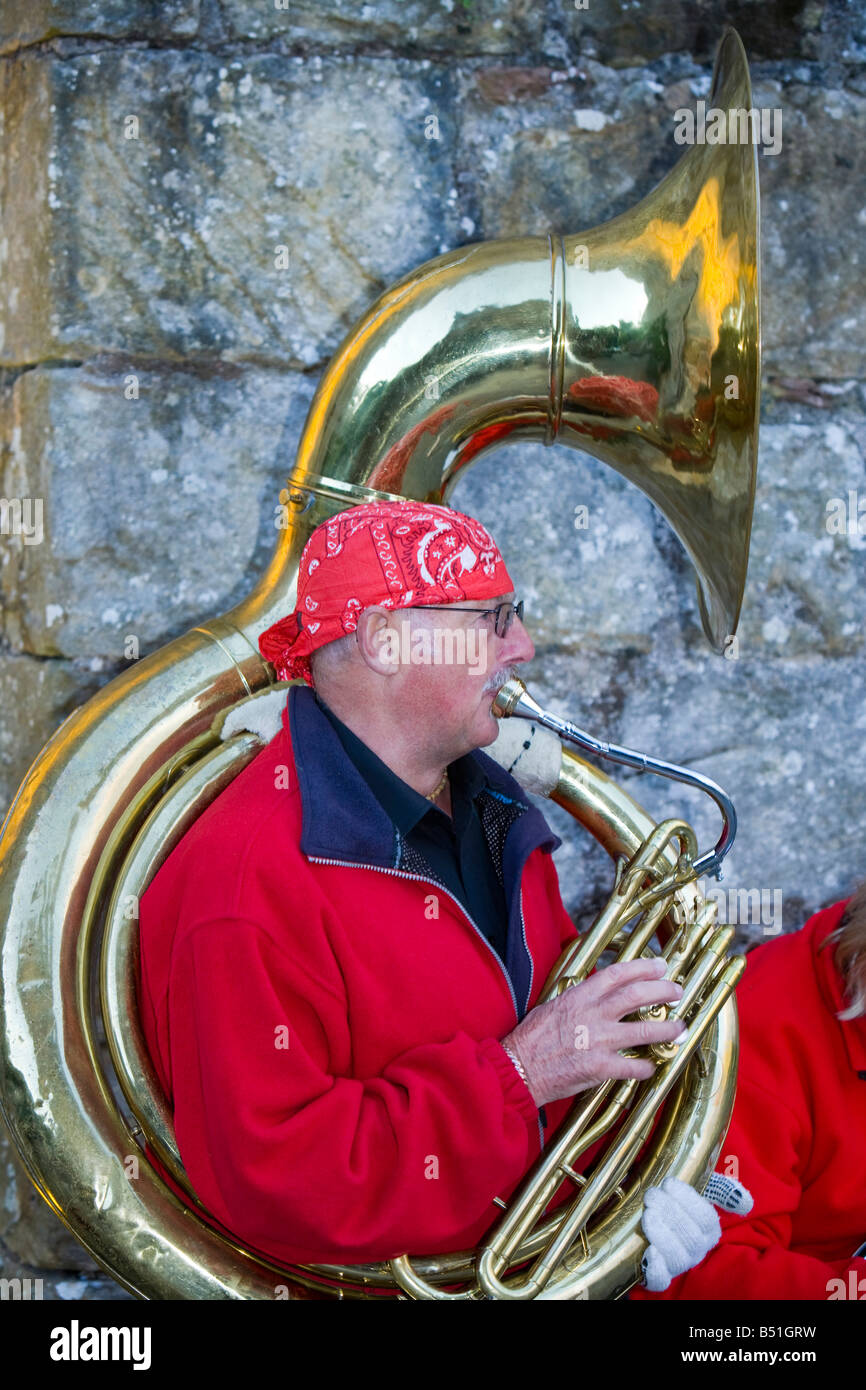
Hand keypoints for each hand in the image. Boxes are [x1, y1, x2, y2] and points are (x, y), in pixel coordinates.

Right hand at [501, 956, 684, 1107]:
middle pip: (637, 996)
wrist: (518, 1069)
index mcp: (579, 997)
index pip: (617, 974)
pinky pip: (633, 1067)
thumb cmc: (531, 1039)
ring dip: (667, 1029)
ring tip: (680, 1028)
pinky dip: (646, 1067)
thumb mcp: (552, 1006)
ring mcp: (598, 1041)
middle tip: (677, 991)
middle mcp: (592, 1015)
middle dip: (663, 991)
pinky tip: (652, 1066)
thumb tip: (597, 993)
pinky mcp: (600, 1068)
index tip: (660, 966)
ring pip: (644, 1030)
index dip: (643, 968)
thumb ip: (578, 999)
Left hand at [640, 1173, 753, 1290]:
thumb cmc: (678, 1203)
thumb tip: (745, 1202)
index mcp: (710, 1230)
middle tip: (652, 1195)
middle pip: (692, 1238)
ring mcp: (679, 1264)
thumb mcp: (700, 1190)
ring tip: (648, 1214)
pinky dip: (656, 1268)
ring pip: (678, 1258)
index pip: (706, 1218)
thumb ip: (722, 1190)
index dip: (688, 1200)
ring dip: (661, 1235)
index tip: (668, 1183)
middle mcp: (697, 1250)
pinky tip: (650, 1252)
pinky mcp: (660, 1275)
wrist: (655, 1218)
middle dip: (670, 1213)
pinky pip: (661, 1280)